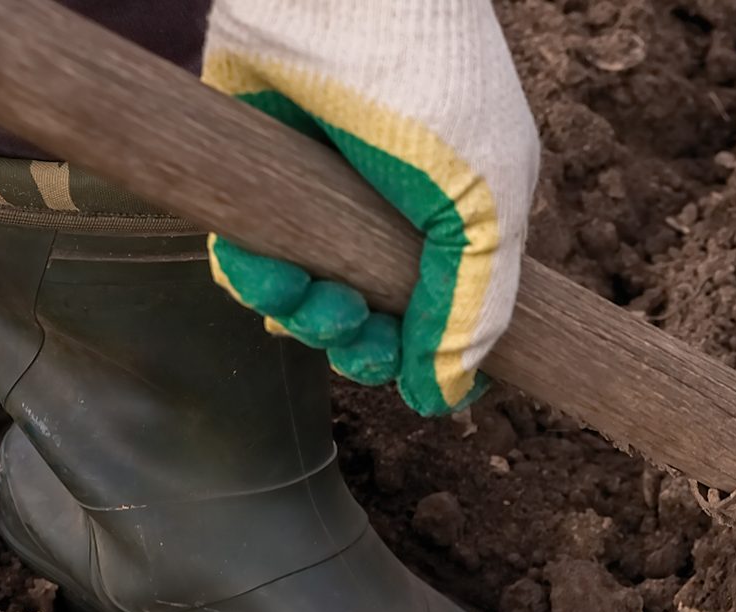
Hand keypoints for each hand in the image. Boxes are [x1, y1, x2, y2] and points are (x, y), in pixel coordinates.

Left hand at [201, 0, 538, 414]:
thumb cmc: (436, 91)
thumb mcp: (486, 208)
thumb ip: (474, 307)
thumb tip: (449, 397)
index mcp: (463, 223)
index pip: (454, 316)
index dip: (437, 360)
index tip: (426, 388)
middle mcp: (392, 218)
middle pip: (373, 323)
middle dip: (364, 347)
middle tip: (358, 339)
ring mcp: (323, 201)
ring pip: (307, 301)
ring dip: (306, 320)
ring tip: (313, 302)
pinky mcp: (258, 181)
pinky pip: (249, 258)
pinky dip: (252, 278)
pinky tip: (263, 269)